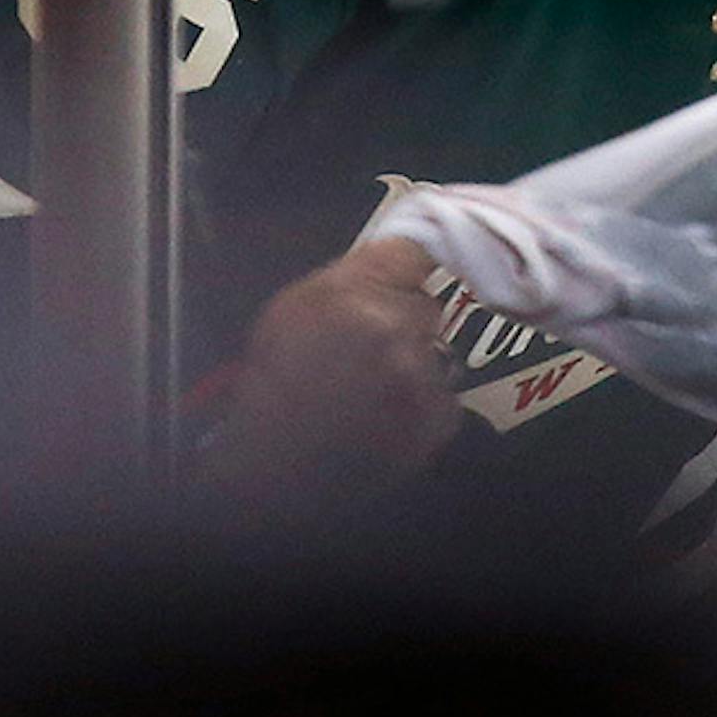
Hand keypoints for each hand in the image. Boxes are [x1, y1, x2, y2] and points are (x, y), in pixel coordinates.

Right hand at [195, 237, 461, 526]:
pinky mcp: (437, 417)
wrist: (275, 465)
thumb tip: (387, 262)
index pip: (413, 251)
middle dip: (405, 319)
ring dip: (413, 363)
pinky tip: (386, 417)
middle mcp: (393, 326)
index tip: (410, 273)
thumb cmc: (273, 382)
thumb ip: (344, 280)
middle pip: (427, 304)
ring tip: (373, 390)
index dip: (412, 263)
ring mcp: (419, 374)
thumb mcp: (290, 309)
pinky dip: (422, 404)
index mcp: (352, 292)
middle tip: (371, 346)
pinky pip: (443, 394)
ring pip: (436, 351)